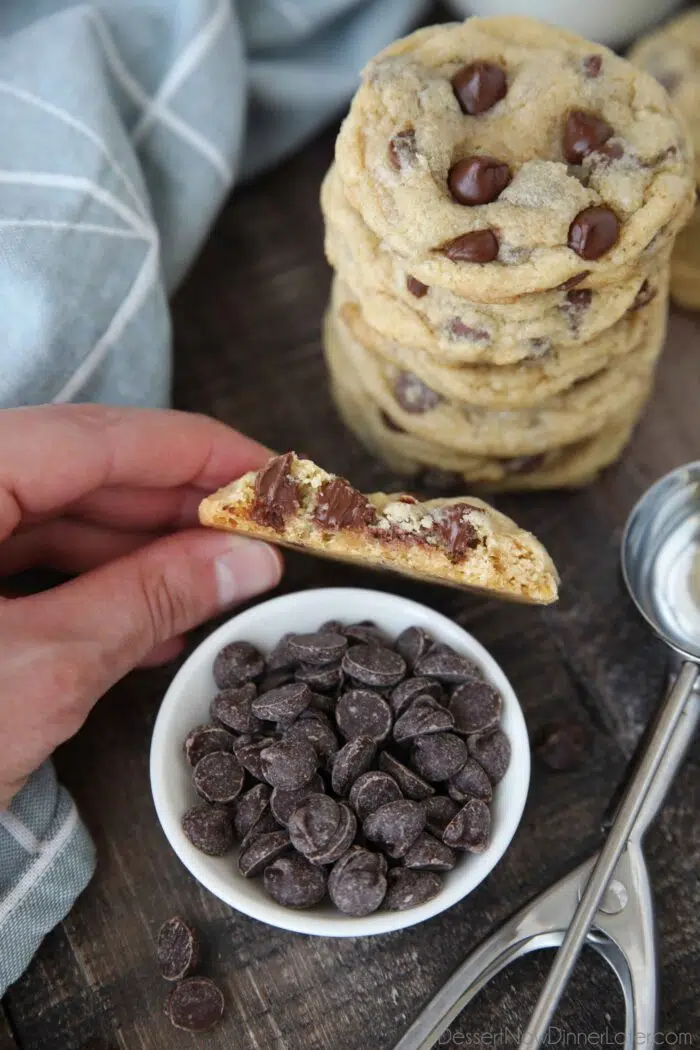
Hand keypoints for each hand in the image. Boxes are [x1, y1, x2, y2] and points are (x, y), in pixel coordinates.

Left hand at [0, 404, 282, 806]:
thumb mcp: (39, 672)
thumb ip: (148, 597)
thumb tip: (245, 557)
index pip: (99, 436)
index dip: (200, 452)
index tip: (274, 475)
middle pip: (80, 471)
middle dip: (178, 509)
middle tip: (259, 539)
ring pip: (55, 519)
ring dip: (143, 554)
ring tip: (219, 589)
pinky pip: (25, 566)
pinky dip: (94, 590)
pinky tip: (156, 623)